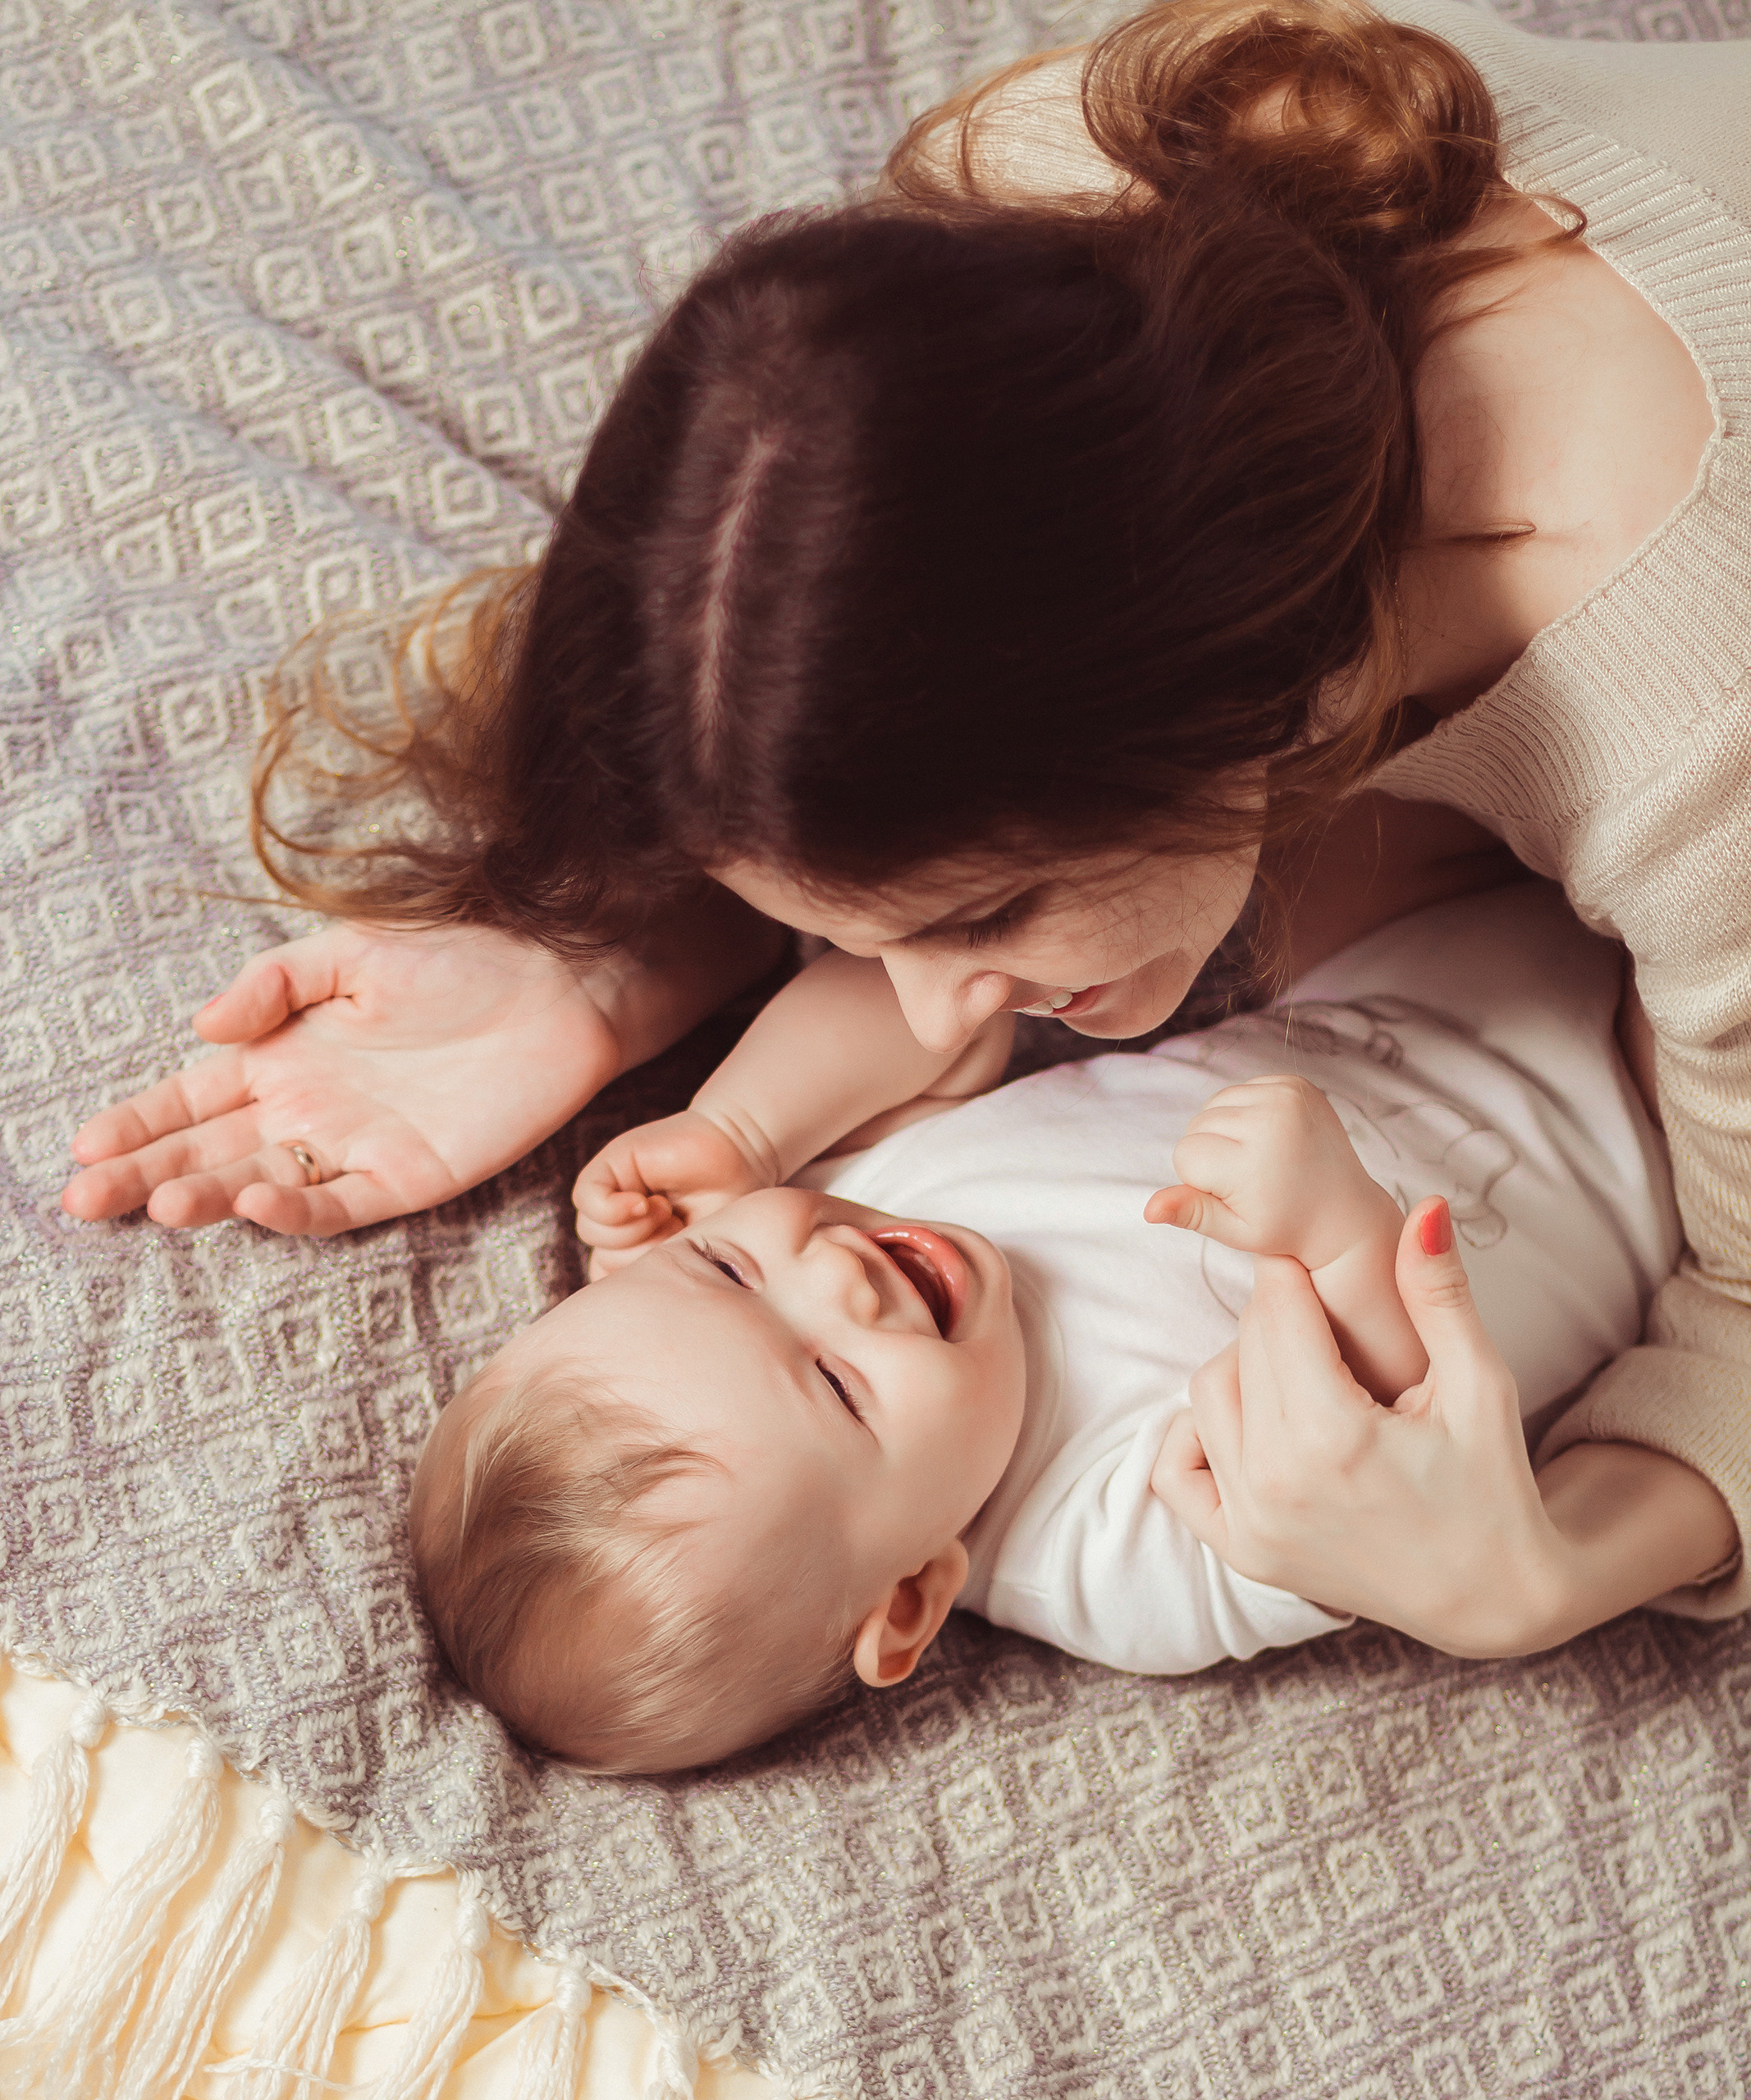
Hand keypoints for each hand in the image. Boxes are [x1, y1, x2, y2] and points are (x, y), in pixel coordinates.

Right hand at [63, 923, 624, 1236]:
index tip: (83, 1146)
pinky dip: (297, 1209)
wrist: (561, 983)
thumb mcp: (353, 951)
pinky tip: (254, 1201)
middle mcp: (312, 1108)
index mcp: (286, 1054)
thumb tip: (201, 1027)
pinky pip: (343, 1204)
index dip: (137, 1121)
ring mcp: (358, 1146)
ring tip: (154, 1203)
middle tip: (79, 1201)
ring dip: (209, 1195)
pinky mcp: (412, 1176)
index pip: (192, 1095)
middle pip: (210, 1150)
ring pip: (264, 1183)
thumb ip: (272, 984)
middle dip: (143, 1173)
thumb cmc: (461, 956)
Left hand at [574, 1110, 771, 1277]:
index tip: (676, 1267)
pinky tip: (647, 1200)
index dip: (636, 1287)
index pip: (609, 1286)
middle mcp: (618, 1225)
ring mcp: (611, 1195)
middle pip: (602, 1261)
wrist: (741, 1150)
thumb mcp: (700, 1255)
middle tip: (679, 1230)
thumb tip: (632, 1301)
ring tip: (668, 1212)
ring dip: (636, 1230)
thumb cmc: (727, 1204)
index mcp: (636, 1250)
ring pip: (592, 1233)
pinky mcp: (608, 1167)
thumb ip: (663, 1275)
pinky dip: (616, 1209)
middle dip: (644, 1255)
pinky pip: (587, 1200)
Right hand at [1146, 1075, 1399, 1272]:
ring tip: (1256, 1157)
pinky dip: (1246, 1112)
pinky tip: (1268, 1137)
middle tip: (1249, 1178)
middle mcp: (1270, 1120)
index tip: (1235, 1194)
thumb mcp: (1236, 1230)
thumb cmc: (1284, 1226)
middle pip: (1197, 1125)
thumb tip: (1148, 1209)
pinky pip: (1242, 1089)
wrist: (1344, 1209)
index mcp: (1252, 1161)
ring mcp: (1287, 1096)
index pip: (1185, 1155)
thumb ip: (1191, 1212)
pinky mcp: (1296, 1083)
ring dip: (1225, 1129)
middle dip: (1211, 1151)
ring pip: (1215, 1104)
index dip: (1201, 1180)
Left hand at [1150, 1197, 1566, 1655]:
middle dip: (1282, 1318)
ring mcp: (1252, 1526)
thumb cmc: (1493, 1482)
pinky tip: (1255, 1420)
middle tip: (1332, 1329)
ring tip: (1310, 1375)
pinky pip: (1176, 1469)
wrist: (1492, 1595)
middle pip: (1244, 1345)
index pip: (1276, 1310)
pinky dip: (1199, 1434)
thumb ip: (1439, 1293)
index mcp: (1335, 1437)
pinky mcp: (1241, 1553)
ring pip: (1208, 1392)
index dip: (1302, 1279)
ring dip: (1247, 1367)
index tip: (1329, 1278)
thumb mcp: (1480, 1383)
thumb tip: (1421, 1206)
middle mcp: (1278, 1485)